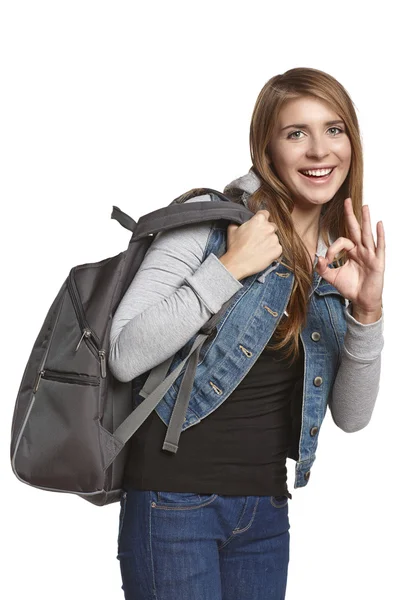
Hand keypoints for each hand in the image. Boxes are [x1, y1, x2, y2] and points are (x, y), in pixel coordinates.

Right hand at [221, 210, 282, 279]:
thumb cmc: (235, 247)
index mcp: (259, 220)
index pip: (265, 214)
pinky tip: (263, 254)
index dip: (261, 219)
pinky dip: (272, 251)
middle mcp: (269, 227)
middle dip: (266, 231)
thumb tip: (241, 220)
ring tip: (259, 248)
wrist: (238, 263)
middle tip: (258, 239)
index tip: (258, 225)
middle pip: (271, 226)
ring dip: (269, 241)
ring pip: (274, 238)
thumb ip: (240, 221)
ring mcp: (275, 239)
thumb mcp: (232, 229)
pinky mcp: (278, 250)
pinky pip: (277, 248)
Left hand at [314, 197, 384, 313]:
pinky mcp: (377, 262)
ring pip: (367, 235)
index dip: (332, 248)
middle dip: (351, 215)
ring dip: (366, 220)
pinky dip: (379, 235)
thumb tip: (317, 258)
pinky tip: (378, 224)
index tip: (327, 259)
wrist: (361, 301)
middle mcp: (361, 250)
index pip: (341, 242)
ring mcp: (370, 255)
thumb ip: (323, 268)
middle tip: (347, 200)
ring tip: (365, 207)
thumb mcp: (332, 278)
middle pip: (355, 230)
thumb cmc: (350, 288)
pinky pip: (379, 246)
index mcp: (351, 252)